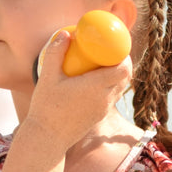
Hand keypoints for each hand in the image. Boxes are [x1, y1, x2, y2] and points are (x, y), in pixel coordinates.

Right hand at [24, 30, 132, 151]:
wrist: (48, 138)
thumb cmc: (46, 108)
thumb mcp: (47, 78)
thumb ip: (55, 53)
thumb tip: (66, 33)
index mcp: (96, 87)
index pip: (123, 69)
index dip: (125, 56)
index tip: (118, 45)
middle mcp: (104, 99)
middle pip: (126, 78)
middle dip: (123, 63)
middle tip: (111, 51)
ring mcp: (103, 109)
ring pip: (120, 89)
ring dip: (117, 75)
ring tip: (104, 64)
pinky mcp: (99, 116)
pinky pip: (111, 97)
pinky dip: (110, 87)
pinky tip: (95, 81)